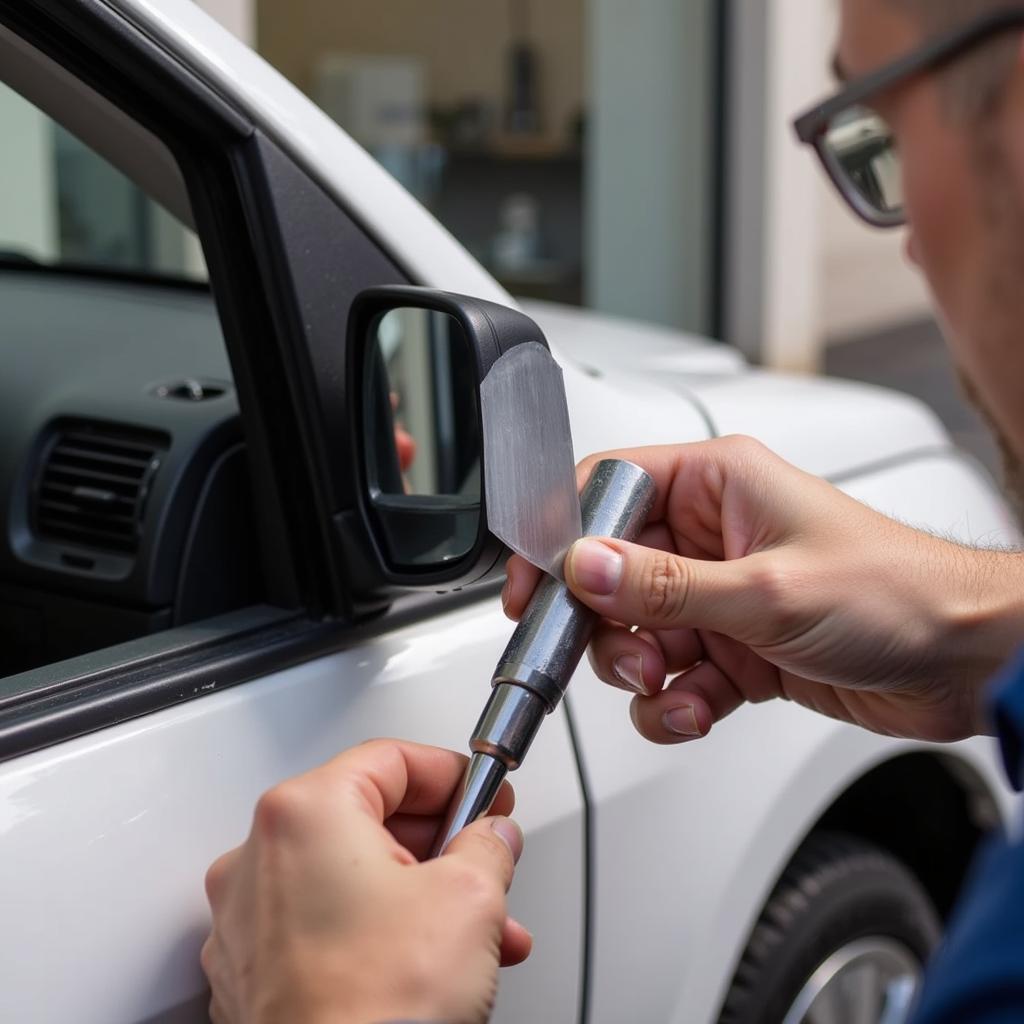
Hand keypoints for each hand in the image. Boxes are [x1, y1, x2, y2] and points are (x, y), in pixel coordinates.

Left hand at [201, 740, 530, 1023]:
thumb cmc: (373, 1012)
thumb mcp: (470, 898)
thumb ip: (489, 845)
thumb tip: (492, 837)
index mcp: (303, 815)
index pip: (390, 758)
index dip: (452, 774)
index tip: (485, 794)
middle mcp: (258, 859)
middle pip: (368, 816)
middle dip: (441, 842)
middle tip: (483, 856)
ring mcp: (248, 921)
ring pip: (352, 877)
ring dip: (421, 894)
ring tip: (478, 926)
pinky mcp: (253, 973)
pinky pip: (327, 925)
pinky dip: (379, 930)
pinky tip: (430, 959)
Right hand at [504, 437, 1023, 744]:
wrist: (969, 661)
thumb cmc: (898, 591)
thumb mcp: (768, 589)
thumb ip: (665, 586)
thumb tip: (584, 567)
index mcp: (716, 485)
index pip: (605, 492)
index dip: (560, 538)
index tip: (534, 588)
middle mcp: (711, 535)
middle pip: (610, 574)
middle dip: (610, 626)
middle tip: (630, 658)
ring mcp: (721, 593)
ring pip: (637, 632)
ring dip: (643, 671)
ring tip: (673, 689)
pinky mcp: (734, 645)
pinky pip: (674, 676)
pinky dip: (675, 703)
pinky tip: (697, 711)